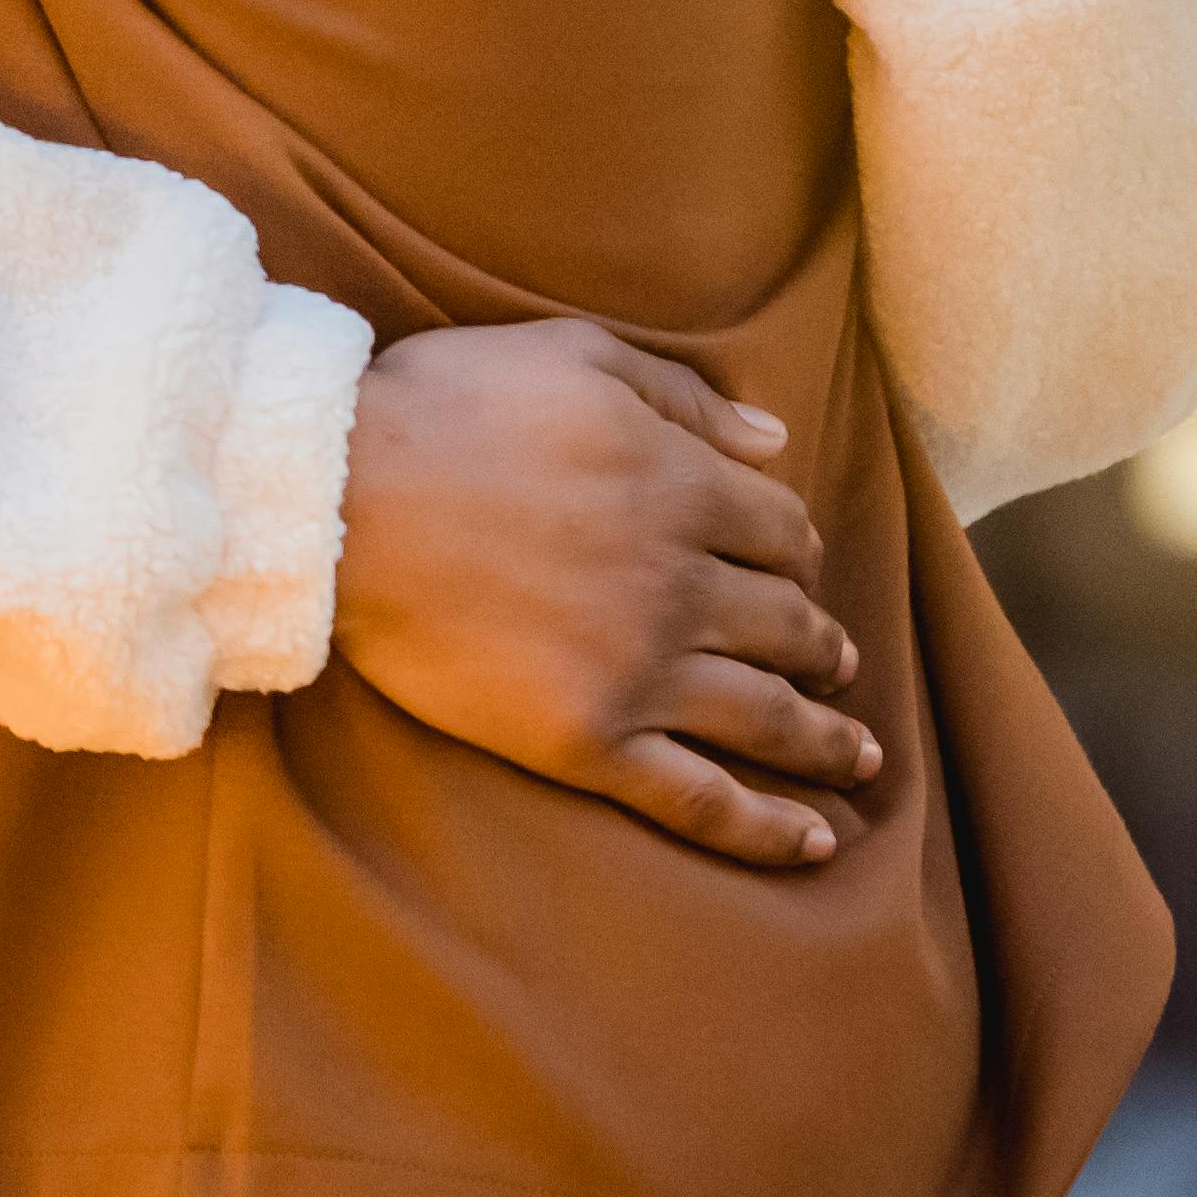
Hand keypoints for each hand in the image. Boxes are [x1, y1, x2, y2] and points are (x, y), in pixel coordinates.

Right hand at [331, 316, 876, 869]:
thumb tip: (776, 438)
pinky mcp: (591, 741)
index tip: (799, 570)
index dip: (800, 553)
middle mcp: (683, 586)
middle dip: (823, 645)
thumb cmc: (444, 410)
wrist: (339, 499)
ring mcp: (641, 671)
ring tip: (857, 755)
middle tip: (838, 664)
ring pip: (768, 716)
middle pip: (789, 625)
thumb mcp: (573, 357)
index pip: (785, 533)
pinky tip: (814, 839)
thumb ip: (683, 396)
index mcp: (685, 489)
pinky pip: (702, 798)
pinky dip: (768, 827)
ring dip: (826, 738)